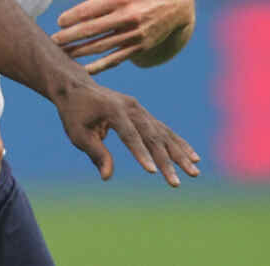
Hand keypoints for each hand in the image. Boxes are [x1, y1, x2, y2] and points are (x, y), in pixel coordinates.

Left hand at [52, 0, 193, 73]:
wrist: (178, 2)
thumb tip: (87, 5)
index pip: (89, 10)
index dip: (71, 17)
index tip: (59, 22)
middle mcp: (127, 17)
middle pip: (91, 30)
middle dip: (69, 37)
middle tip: (53, 42)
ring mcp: (134, 34)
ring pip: (101, 47)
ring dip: (79, 52)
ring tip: (63, 55)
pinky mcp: (140, 46)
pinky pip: (116, 58)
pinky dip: (100, 66)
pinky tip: (85, 69)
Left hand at [54, 78, 199, 186]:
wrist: (77, 87)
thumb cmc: (74, 113)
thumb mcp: (78, 134)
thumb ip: (95, 153)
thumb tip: (107, 176)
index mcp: (113, 109)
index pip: (130, 135)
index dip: (141, 154)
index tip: (153, 172)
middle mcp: (131, 107)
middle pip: (152, 136)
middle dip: (166, 161)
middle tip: (176, 182)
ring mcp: (140, 109)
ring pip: (164, 133)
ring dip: (180, 154)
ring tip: (194, 172)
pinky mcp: (144, 113)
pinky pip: (164, 130)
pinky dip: (178, 143)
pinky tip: (193, 157)